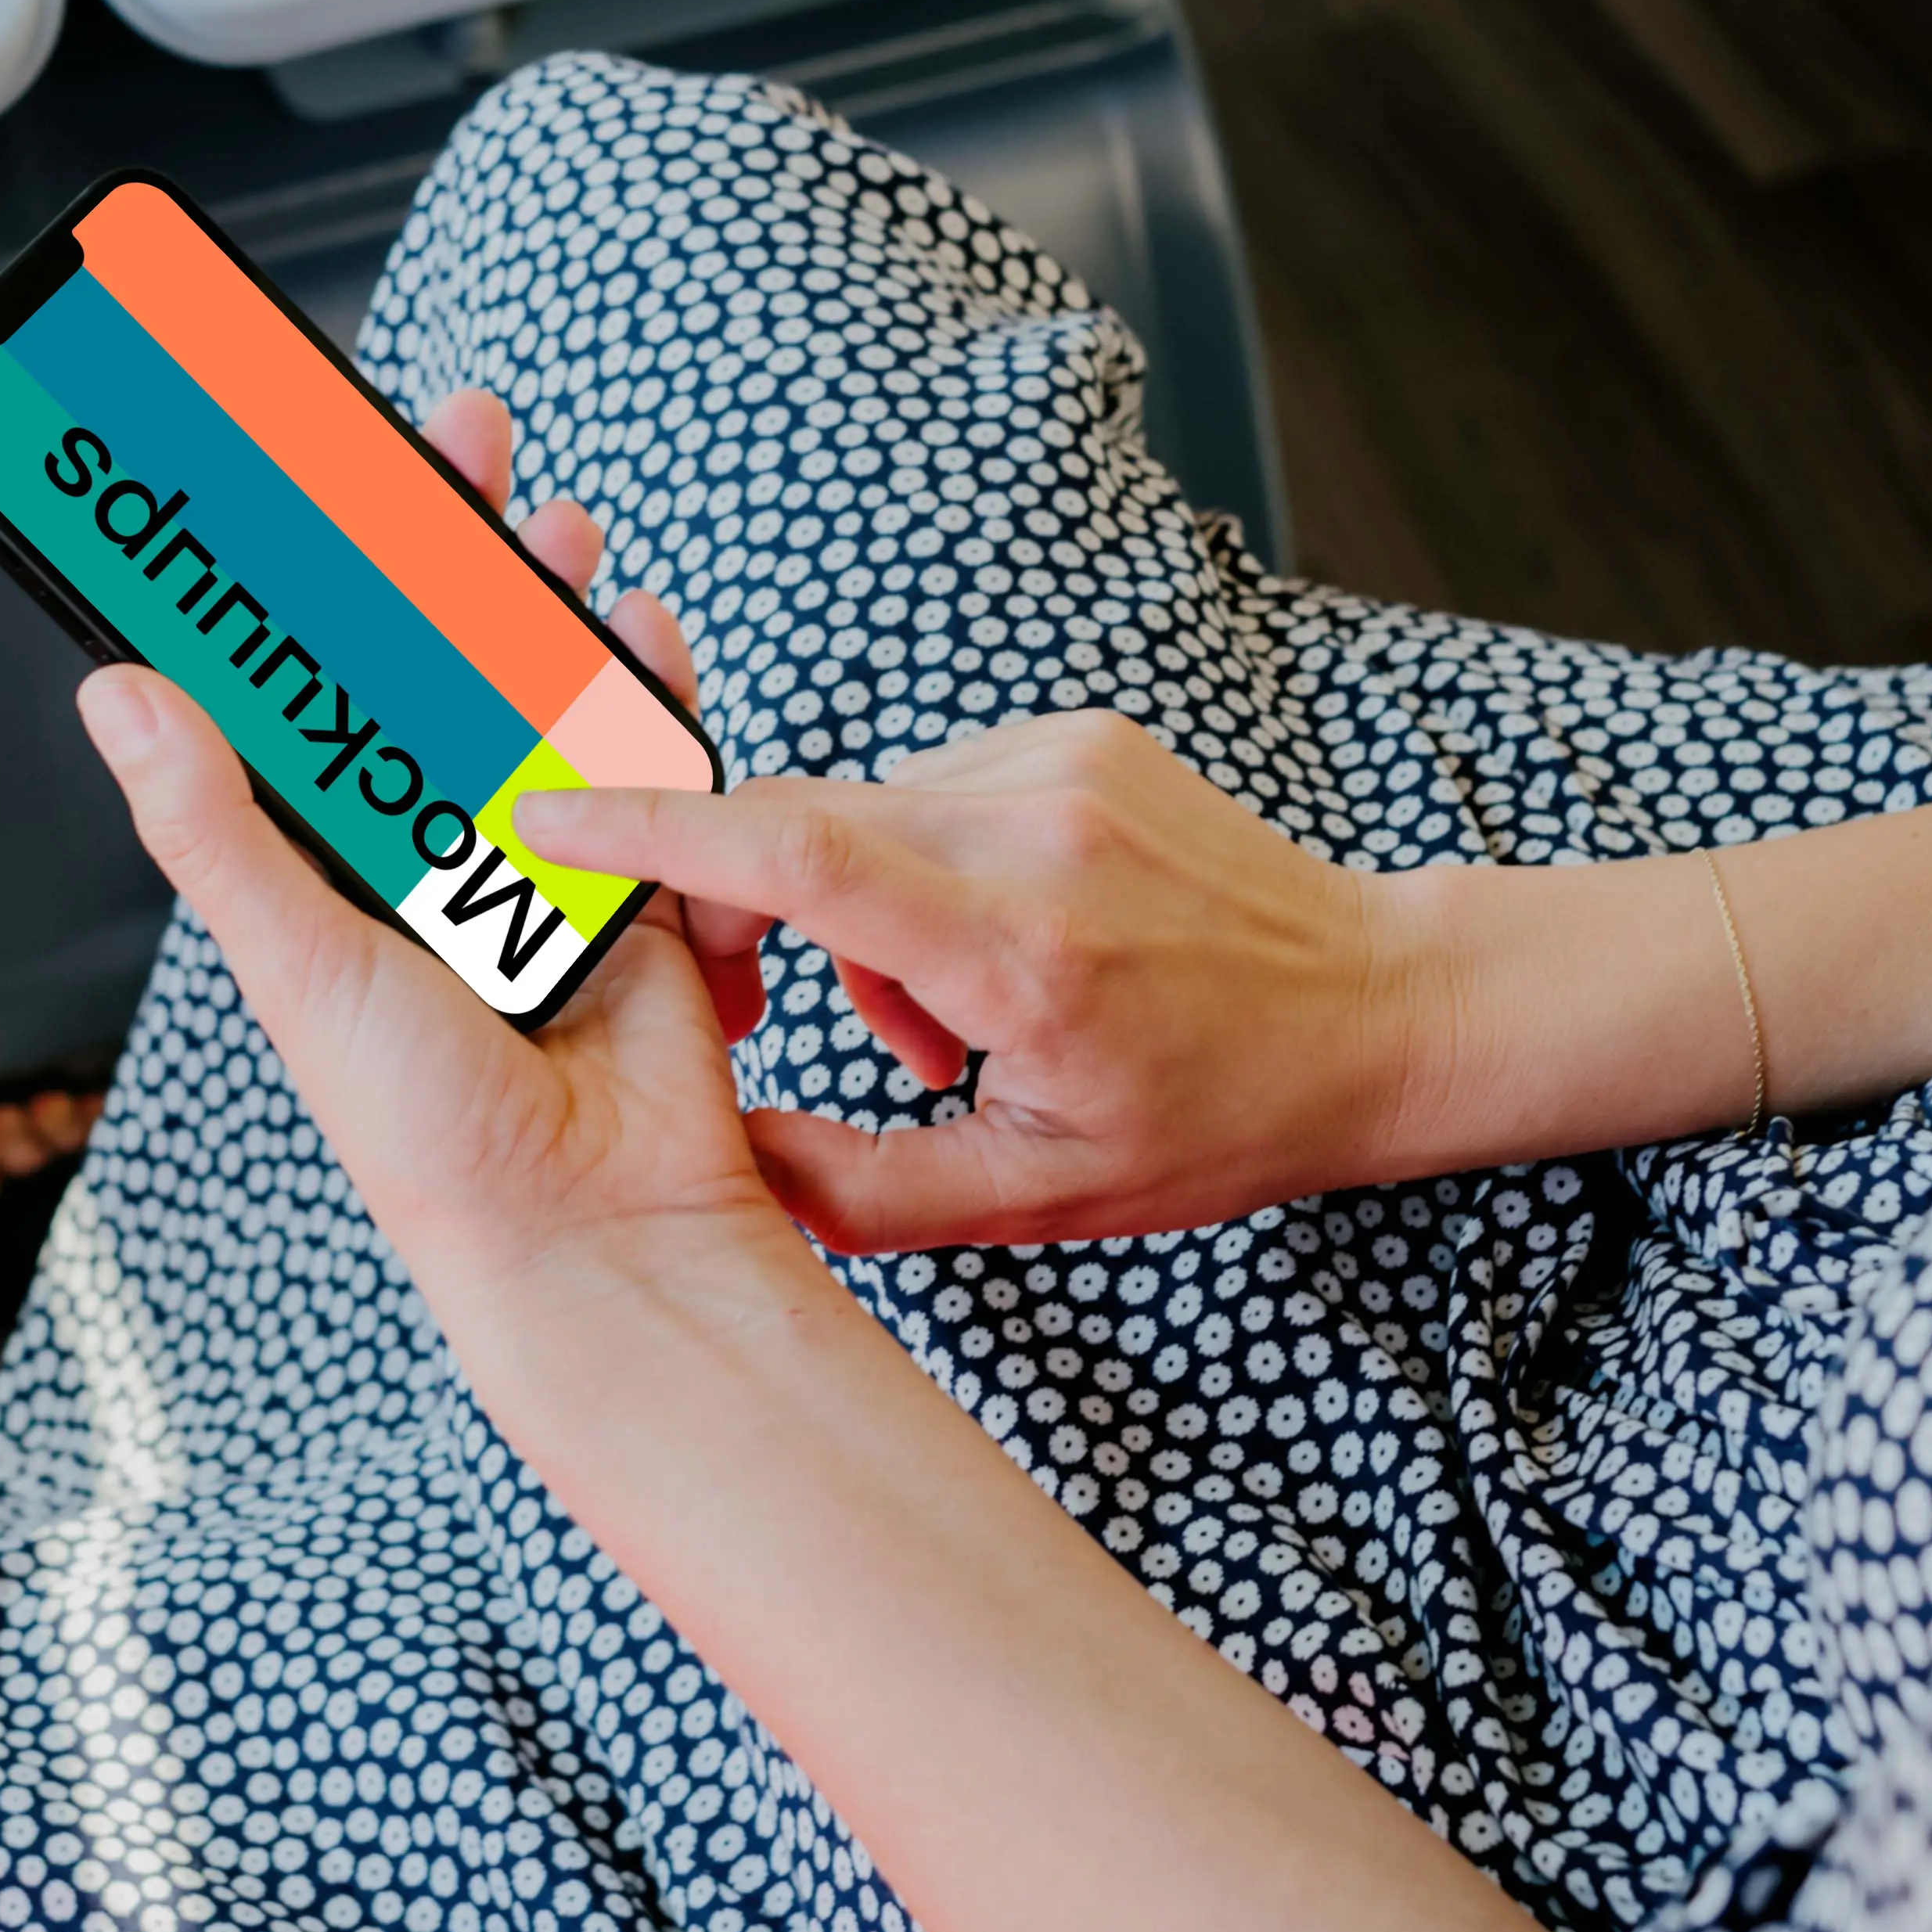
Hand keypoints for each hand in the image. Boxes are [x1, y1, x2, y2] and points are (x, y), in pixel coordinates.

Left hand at [74, 392, 788, 1318]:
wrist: (591, 1228)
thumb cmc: (429, 1135)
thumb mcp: (295, 961)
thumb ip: (217, 827)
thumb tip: (119, 695)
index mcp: (328, 869)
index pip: (304, 693)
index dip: (302, 587)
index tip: (293, 480)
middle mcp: (425, 853)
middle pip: (428, 663)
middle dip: (443, 547)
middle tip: (449, 440)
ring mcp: (533, 857)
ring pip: (533, 691)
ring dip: (541, 597)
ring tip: (542, 518)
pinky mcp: (633, 876)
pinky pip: (641, 758)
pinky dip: (644, 686)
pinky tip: (633, 627)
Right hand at [518, 712, 1449, 1252]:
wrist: (1377, 1008)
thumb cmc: (1221, 1115)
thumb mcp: (1041, 1197)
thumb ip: (861, 1184)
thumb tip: (722, 1155)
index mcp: (1024, 953)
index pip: (798, 856)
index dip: (657, 831)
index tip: (554, 815)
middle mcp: (1039, 831)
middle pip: (802, 826)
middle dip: (745, 908)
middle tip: (774, 1011)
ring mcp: (1062, 765)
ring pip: (861, 814)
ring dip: (854, 909)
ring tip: (946, 1016)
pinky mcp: (1077, 735)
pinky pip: (930, 790)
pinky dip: (917, 868)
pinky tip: (989, 946)